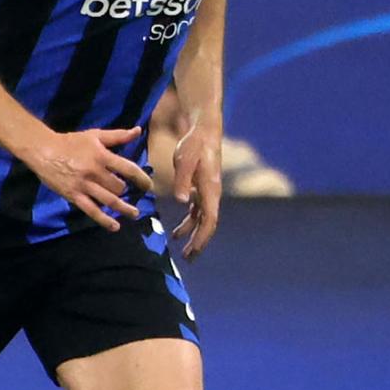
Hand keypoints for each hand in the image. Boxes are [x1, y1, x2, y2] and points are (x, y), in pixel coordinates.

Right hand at [23, 127, 153, 231]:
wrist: (43, 150)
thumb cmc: (70, 142)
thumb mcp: (95, 135)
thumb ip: (118, 136)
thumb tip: (138, 131)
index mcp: (102, 156)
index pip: (128, 170)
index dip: (141, 179)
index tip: (148, 186)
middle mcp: (95, 172)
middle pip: (118, 187)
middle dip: (125, 190)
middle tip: (128, 193)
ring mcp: (84, 186)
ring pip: (109, 200)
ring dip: (124, 209)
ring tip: (134, 214)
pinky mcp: (74, 196)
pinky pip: (91, 210)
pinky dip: (104, 220)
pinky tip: (114, 226)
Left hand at [170, 123, 222, 258]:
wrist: (203, 130)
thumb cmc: (194, 143)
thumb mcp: (185, 160)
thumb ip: (183, 180)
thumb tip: (182, 201)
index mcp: (210, 189)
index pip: (209, 219)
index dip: (202, 237)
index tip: (193, 251)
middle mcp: (212, 193)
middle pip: (208, 224)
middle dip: (199, 242)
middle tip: (188, 259)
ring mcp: (207, 192)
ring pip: (202, 220)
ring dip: (192, 235)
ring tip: (183, 251)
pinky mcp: (201, 188)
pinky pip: (197, 212)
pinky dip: (189, 223)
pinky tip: (177, 232)